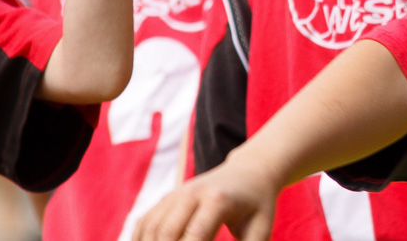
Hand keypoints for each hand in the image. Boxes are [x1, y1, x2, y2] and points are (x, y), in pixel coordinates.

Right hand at [133, 156, 277, 240]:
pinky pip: (144, 224)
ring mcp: (176, 194)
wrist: (249, 172)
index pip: (195, 235)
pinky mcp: (166, 198)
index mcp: (218, 200)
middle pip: (166, 233)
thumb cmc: (258, 205)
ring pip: (151, 229)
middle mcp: (191, 194)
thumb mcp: (261, 227)